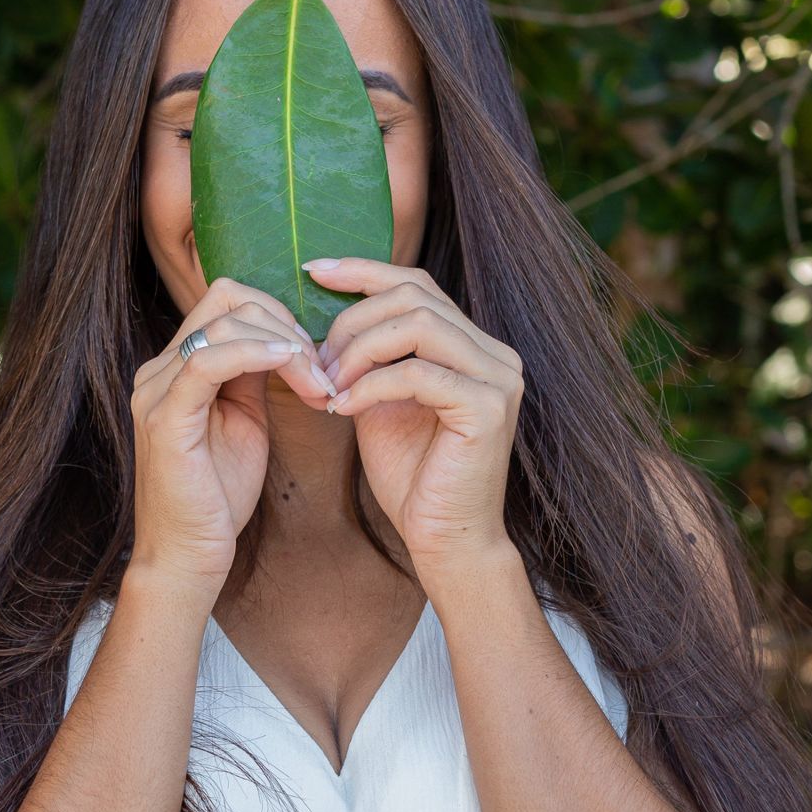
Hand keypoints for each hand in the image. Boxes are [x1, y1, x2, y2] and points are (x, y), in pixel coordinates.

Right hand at [128, 278, 335, 595]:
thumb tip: (286, 342)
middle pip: (226, 297)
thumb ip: (255, 378)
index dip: (280, 316)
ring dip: (283, 342)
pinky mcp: (164, 417)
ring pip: (223, 320)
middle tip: (323, 369)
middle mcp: (159, 369)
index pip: (227, 302)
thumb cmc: (218, 498)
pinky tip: (291, 366)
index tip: (319, 357)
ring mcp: (157, 390)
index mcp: (177, 368)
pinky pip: (209, 360)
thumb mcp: (246, 422)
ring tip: (316, 380)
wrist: (188, 557)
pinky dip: (256, 352)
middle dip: (286, 322)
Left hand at [304, 256, 522, 582]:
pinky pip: (418, 373)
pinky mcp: (489, 409)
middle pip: (413, 295)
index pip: (417, 283)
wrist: (446, 541)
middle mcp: (495, 353)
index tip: (312, 271)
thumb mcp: (381, 402)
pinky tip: (343, 408)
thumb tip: (324, 315)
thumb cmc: (413, 478)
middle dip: (351, 320)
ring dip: (359, 349)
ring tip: (328, 382)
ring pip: (417, 324)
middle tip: (314, 359)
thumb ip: (368, 359)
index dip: (363, 270)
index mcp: (474, 346)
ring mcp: (499, 378)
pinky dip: (371, 385)